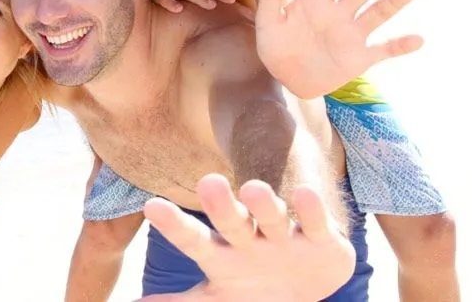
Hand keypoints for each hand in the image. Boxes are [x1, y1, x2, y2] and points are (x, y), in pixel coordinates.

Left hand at [137, 175, 354, 300]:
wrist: (306, 279)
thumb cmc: (250, 284)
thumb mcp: (216, 297)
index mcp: (222, 255)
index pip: (193, 240)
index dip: (174, 226)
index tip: (151, 206)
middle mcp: (249, 239)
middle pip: (232, 221)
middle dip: (221, 205)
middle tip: (208, 182)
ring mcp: (284, 236)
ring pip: (272, 216)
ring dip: (264, 204)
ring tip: (253, 189)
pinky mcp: (320, 238)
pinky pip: (315, 221)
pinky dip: (310, 210)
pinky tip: (304, 194)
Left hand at [256, 0, 422, 98]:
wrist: (287, 77)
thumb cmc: (276, 45)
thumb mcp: (269, 20)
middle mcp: (340, 12)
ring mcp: (352, 34)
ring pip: (376, 14)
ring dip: (393, 2)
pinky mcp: (360, 58)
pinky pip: (384, 50)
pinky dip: (400, 46)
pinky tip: (418, 39)